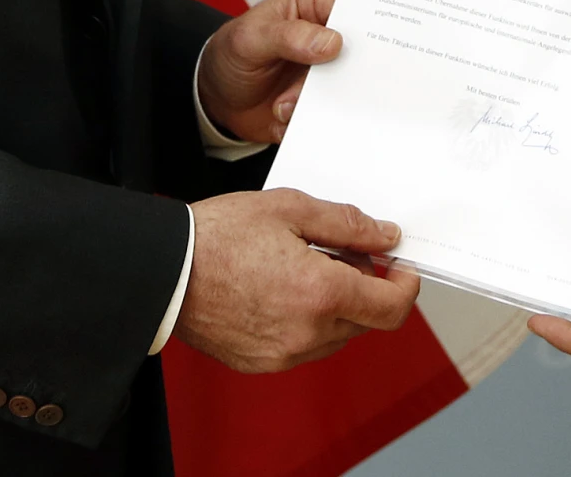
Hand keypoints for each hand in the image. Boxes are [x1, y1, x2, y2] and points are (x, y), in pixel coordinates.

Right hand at [176, 189, 421, 371]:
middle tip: (344, 254)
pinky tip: (284, 290)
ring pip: (338, 334)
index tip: (400, 266)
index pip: (393, 307)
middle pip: (368, 320)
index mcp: (320, 293)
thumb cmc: (218, 236)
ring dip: (339, 306)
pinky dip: (309, 321)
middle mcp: (307, 332)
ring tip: (306, 268)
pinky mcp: (263, 363)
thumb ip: (347, 224)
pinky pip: (306, 346)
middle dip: (367, 287)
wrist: (164, 271)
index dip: (406, 285)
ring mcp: (284, 353)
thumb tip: (385, 236)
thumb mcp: (290, 208)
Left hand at [197, 0, 343, 142]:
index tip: (340, 52)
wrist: (220, 99)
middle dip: (334, 76)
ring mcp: (332, 64)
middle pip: (357, 50)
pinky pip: (338, 110)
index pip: (351, 6)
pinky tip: (287, 116)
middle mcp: (330, 28)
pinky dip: (314, 119)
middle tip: (301, 90)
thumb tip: (331, 42)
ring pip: (349, 85)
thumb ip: (287, 36)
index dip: (354, 29)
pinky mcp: (329, 95)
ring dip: (316, 102)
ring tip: (282, 105)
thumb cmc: (233, 53)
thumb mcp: (249, 39)